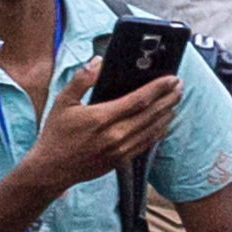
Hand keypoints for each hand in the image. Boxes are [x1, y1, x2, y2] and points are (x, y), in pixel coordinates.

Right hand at [23, 61, 179, 190]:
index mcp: (101, 118)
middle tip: (180, 86)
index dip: (158, 88)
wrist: (52, 169)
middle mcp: (115, 134)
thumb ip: (81, 80)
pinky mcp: (122, 159)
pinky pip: (147, 143)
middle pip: (151, 114)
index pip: (139, 100)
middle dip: (168, 98)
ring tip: (176, 100)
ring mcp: (120, 149)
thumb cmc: (56, 134)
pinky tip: (165, 122)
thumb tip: (98, 61)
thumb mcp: (63, 102)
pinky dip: (159, 131)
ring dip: (167, 113)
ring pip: (152, 129)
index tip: (171, 78)